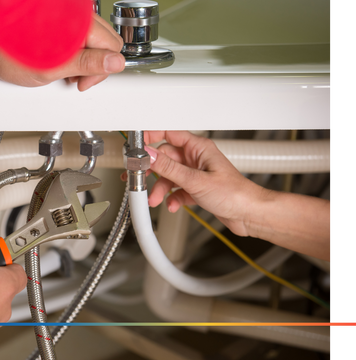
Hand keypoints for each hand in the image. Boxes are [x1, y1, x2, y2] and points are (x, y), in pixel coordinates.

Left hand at [0, 13, 124, 91]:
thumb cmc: (10, 56)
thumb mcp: (54, 68)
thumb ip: (87, 63)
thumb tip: (115, 62)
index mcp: (79, 22)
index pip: (113, 46)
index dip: (101, 70)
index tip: (83, 82)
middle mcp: (76, 15)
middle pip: (106, 42)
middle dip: (95, 65)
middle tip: (75, 79)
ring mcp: (68, 18)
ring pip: (93, 41)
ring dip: (84, 60)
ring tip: (64, 72)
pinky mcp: (59, 24)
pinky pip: (78, 38)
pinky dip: (73, 53)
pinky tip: (59, 63)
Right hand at [144, 131, 263, 236]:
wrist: (250, 214)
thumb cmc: (236, 193)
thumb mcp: (196, 180)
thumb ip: (169, 168)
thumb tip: (149, 154)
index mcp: (198, 148)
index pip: (168, 134)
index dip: (151, 137)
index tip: (137, 145)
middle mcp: (196, 158)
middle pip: (164, 159)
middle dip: (152, 171)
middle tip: (139, 178)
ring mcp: (196, 174)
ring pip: (169, 176)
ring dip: (160, 188)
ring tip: (155, 199)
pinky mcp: (196, 189)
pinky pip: (177, 190)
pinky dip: (172, 198)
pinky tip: (173, 204)